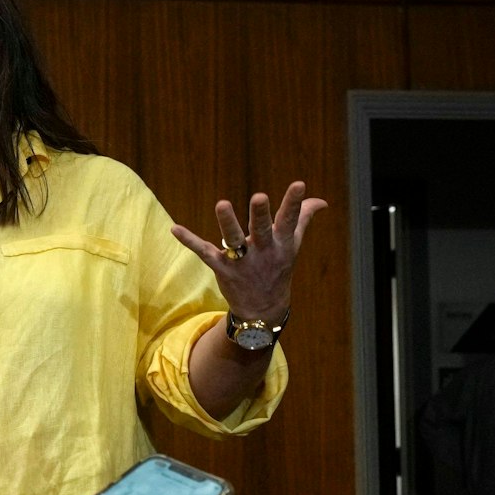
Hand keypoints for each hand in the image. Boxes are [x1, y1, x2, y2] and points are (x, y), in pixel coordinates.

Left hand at [171, 181, 325, 323]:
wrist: (263, 310)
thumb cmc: (278, 269)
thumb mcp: (292, 245)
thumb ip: (302, 218)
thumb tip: (320, 200)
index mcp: (281, 243)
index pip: (289, 220)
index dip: (294, 202)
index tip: (299, 184)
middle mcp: (263, 251)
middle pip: (262, 230)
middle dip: (261, 215)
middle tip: (259, 197)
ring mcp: (242, 261)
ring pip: (234, 240)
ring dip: (228, 223)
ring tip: (222, 204)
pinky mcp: (222, 268)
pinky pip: (204, 252)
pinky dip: (189, 240)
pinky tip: (175, 228)